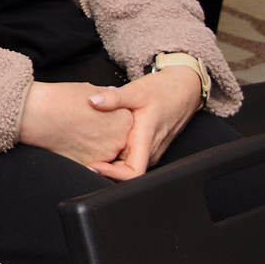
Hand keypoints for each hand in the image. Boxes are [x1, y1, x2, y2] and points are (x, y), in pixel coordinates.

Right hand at [16, 80, 134, 168]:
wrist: (37, 113)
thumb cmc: (60, 99)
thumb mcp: (90, 89)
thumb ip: (108, 96)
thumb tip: (112, 96)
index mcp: (124, 118)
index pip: (126, 119)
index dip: (112, 115)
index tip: (99, 113)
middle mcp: (119, 139)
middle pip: (119, 137)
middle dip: (107, 131)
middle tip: (88, 123)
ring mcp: (105, 154)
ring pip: (107, 151)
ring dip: (97, 144)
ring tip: (79, 131)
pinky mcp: (90, 165)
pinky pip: (94, 162)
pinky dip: (86, 154)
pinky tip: (73, 141)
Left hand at [82, 66, 202, 180]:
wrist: (184, 89)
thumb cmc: (164, 90)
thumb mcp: (137, 90)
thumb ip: (114, 97)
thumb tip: (93, 101)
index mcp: (146, 140)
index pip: (133, 172)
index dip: (113, 174)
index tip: (93, 166)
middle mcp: (149, 150)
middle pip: (124, 172)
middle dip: (103, 168)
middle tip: (79, 156)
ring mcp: (149, 149)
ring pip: (125, 165)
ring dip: (107, 161)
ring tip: (85, 151)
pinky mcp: (147, 146)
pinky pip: (128, 156)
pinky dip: (113, 153)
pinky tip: (98, 143)